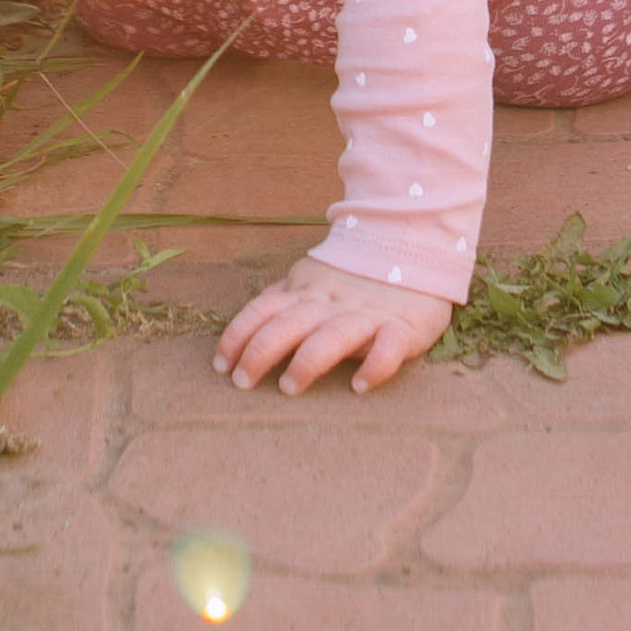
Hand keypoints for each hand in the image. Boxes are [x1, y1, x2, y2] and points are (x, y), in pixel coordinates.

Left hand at [213, 251, 451, 396]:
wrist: (411, 244)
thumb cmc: (354, 274)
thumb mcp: (312, 280)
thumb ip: (283, 300)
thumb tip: (246, 323)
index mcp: (306, 292)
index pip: (263, 310)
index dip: (239, 335)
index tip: (220, 365)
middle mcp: (331, 303)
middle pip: (290, 324)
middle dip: (262, 350)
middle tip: (242, 383)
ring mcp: (366, 315)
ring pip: (333, 335)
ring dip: (309, 359)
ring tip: (289, 386)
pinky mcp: (402, 328)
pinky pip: (389, 347)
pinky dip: (375, 364)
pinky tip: (361, 385)